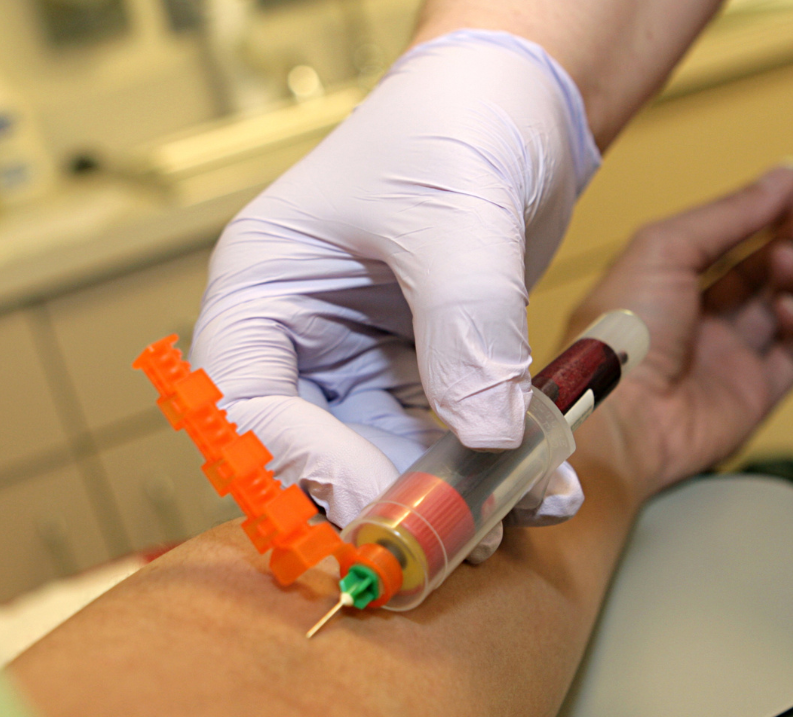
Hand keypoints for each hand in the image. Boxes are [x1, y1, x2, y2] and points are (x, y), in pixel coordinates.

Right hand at [190, 30, 599, 530]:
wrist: (522, 99)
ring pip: (385, 462)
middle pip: (312, 454)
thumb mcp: (458, 210)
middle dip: (384, 500)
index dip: (303, 464)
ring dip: (447, 500)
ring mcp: (357, 364)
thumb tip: (483, 437)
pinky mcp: (419, 375)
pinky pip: (444, 444)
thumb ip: (468, 322)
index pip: (246, 407)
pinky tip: (547, 486)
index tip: (380, 497)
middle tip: (453, 541)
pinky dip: (491, 472)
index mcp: (262, 290)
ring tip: (514, 518)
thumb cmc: (457, 121)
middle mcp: (298, 338)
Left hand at [576, 166, 792, 498]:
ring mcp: (728, 358)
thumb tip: (786, 176)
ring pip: (783, 307)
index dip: (760, 215)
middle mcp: (697, 319)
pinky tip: (790, 308)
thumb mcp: (667, 249)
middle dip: (790, 240)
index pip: (724, 240)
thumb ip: (730, 213)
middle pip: (759, 271)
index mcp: (663, 283)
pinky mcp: (755, 394)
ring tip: (786, 265)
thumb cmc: (624, 332)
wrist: (620, 419)